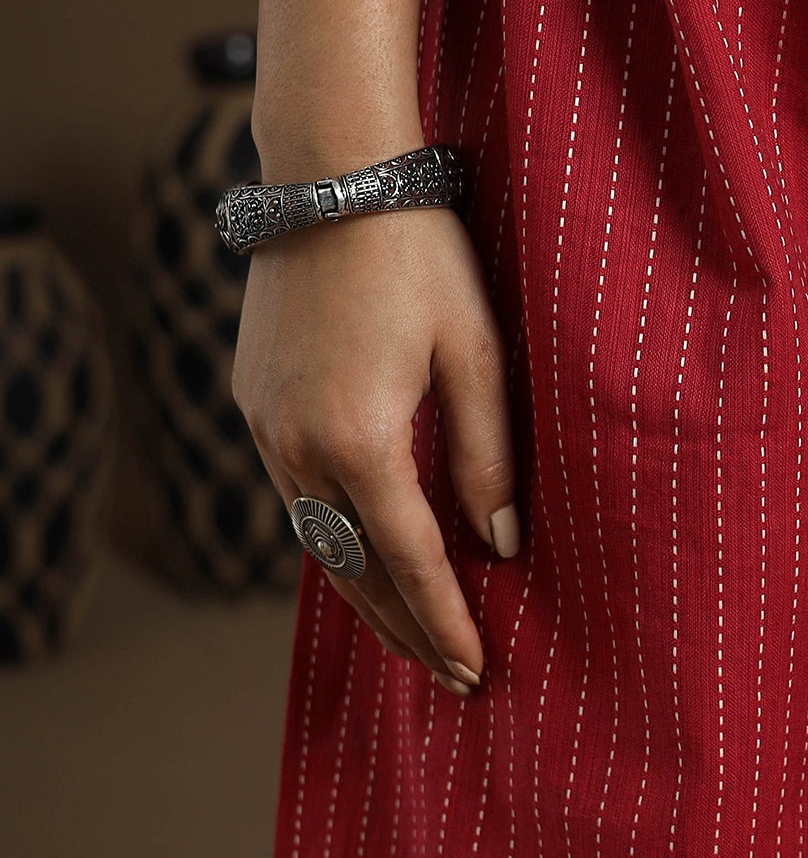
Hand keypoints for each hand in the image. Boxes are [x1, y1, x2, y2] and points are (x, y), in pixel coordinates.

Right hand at [233, 205, 517, 694]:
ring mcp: (264, 426)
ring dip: (365, 594)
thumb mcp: (476, 350)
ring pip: (317, 541)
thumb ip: (490, 451)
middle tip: (451, 677)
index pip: (411, 560)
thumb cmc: (422, 256)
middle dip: (405, 629)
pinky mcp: (252, 404)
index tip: (477, 667)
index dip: (445, 619)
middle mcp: (297, 446)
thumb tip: (504, 543)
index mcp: (359, 438)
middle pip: (354, 569)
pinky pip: (294, 498)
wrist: (333, 180)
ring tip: (412, 638)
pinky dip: (334, 541)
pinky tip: (364, 556)